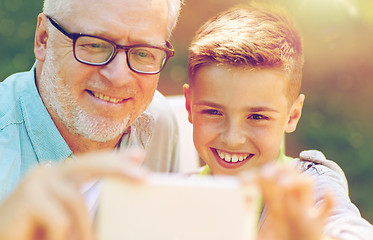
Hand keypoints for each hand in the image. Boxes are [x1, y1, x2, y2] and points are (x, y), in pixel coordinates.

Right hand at [0, 149, 147, 239]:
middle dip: (119, 168)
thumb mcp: (67, 219)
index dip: (116, 159)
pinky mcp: (27, 197)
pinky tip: (42, 238)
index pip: (93, 163)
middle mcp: (49, 172)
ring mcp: (37, 181)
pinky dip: (59, 237)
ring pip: (76, 202)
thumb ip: (85, 209)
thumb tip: (117, 208)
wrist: (3, 239)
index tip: (139, 156)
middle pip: (91, 165)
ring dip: (79, 230)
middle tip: (144, 177)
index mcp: (60, 176)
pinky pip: (60, 219)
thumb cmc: (37, 232)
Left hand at [242, 164, 333, 239]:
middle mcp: (290, 203)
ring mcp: (305, 211)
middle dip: (277, 170)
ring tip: (282, 185)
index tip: (244, 180)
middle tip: (264, 175)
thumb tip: (243, 198)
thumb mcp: (258, 229)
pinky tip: (326, 193)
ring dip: (296, 180)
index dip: (256, 175)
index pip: (267, 179)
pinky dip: (329, 198)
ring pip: (307, 184)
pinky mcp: (317, 225)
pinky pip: (329, 207)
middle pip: (288, 174)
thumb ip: (251, 214)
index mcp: (275, 203)